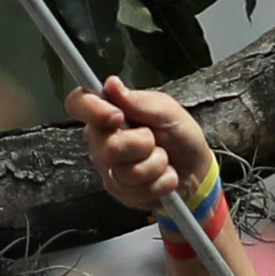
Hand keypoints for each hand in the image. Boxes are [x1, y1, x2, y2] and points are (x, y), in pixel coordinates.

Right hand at [68, 80, 222, 225]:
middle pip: (106, 146)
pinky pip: (138, 190)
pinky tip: (163, 176)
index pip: (78, 104)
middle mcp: (101, 140)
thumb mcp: (167, 111)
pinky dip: (160, 182)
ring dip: (156, 164)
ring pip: (127, 171)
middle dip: (142, 144)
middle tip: (155, 140)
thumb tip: (111, 84)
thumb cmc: (180, 135)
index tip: (117, 115)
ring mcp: (109, 168)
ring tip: (163, 159)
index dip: (91, 109)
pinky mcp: (119, 191)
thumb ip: (139, 101)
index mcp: (108, 112)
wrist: (196, 170)